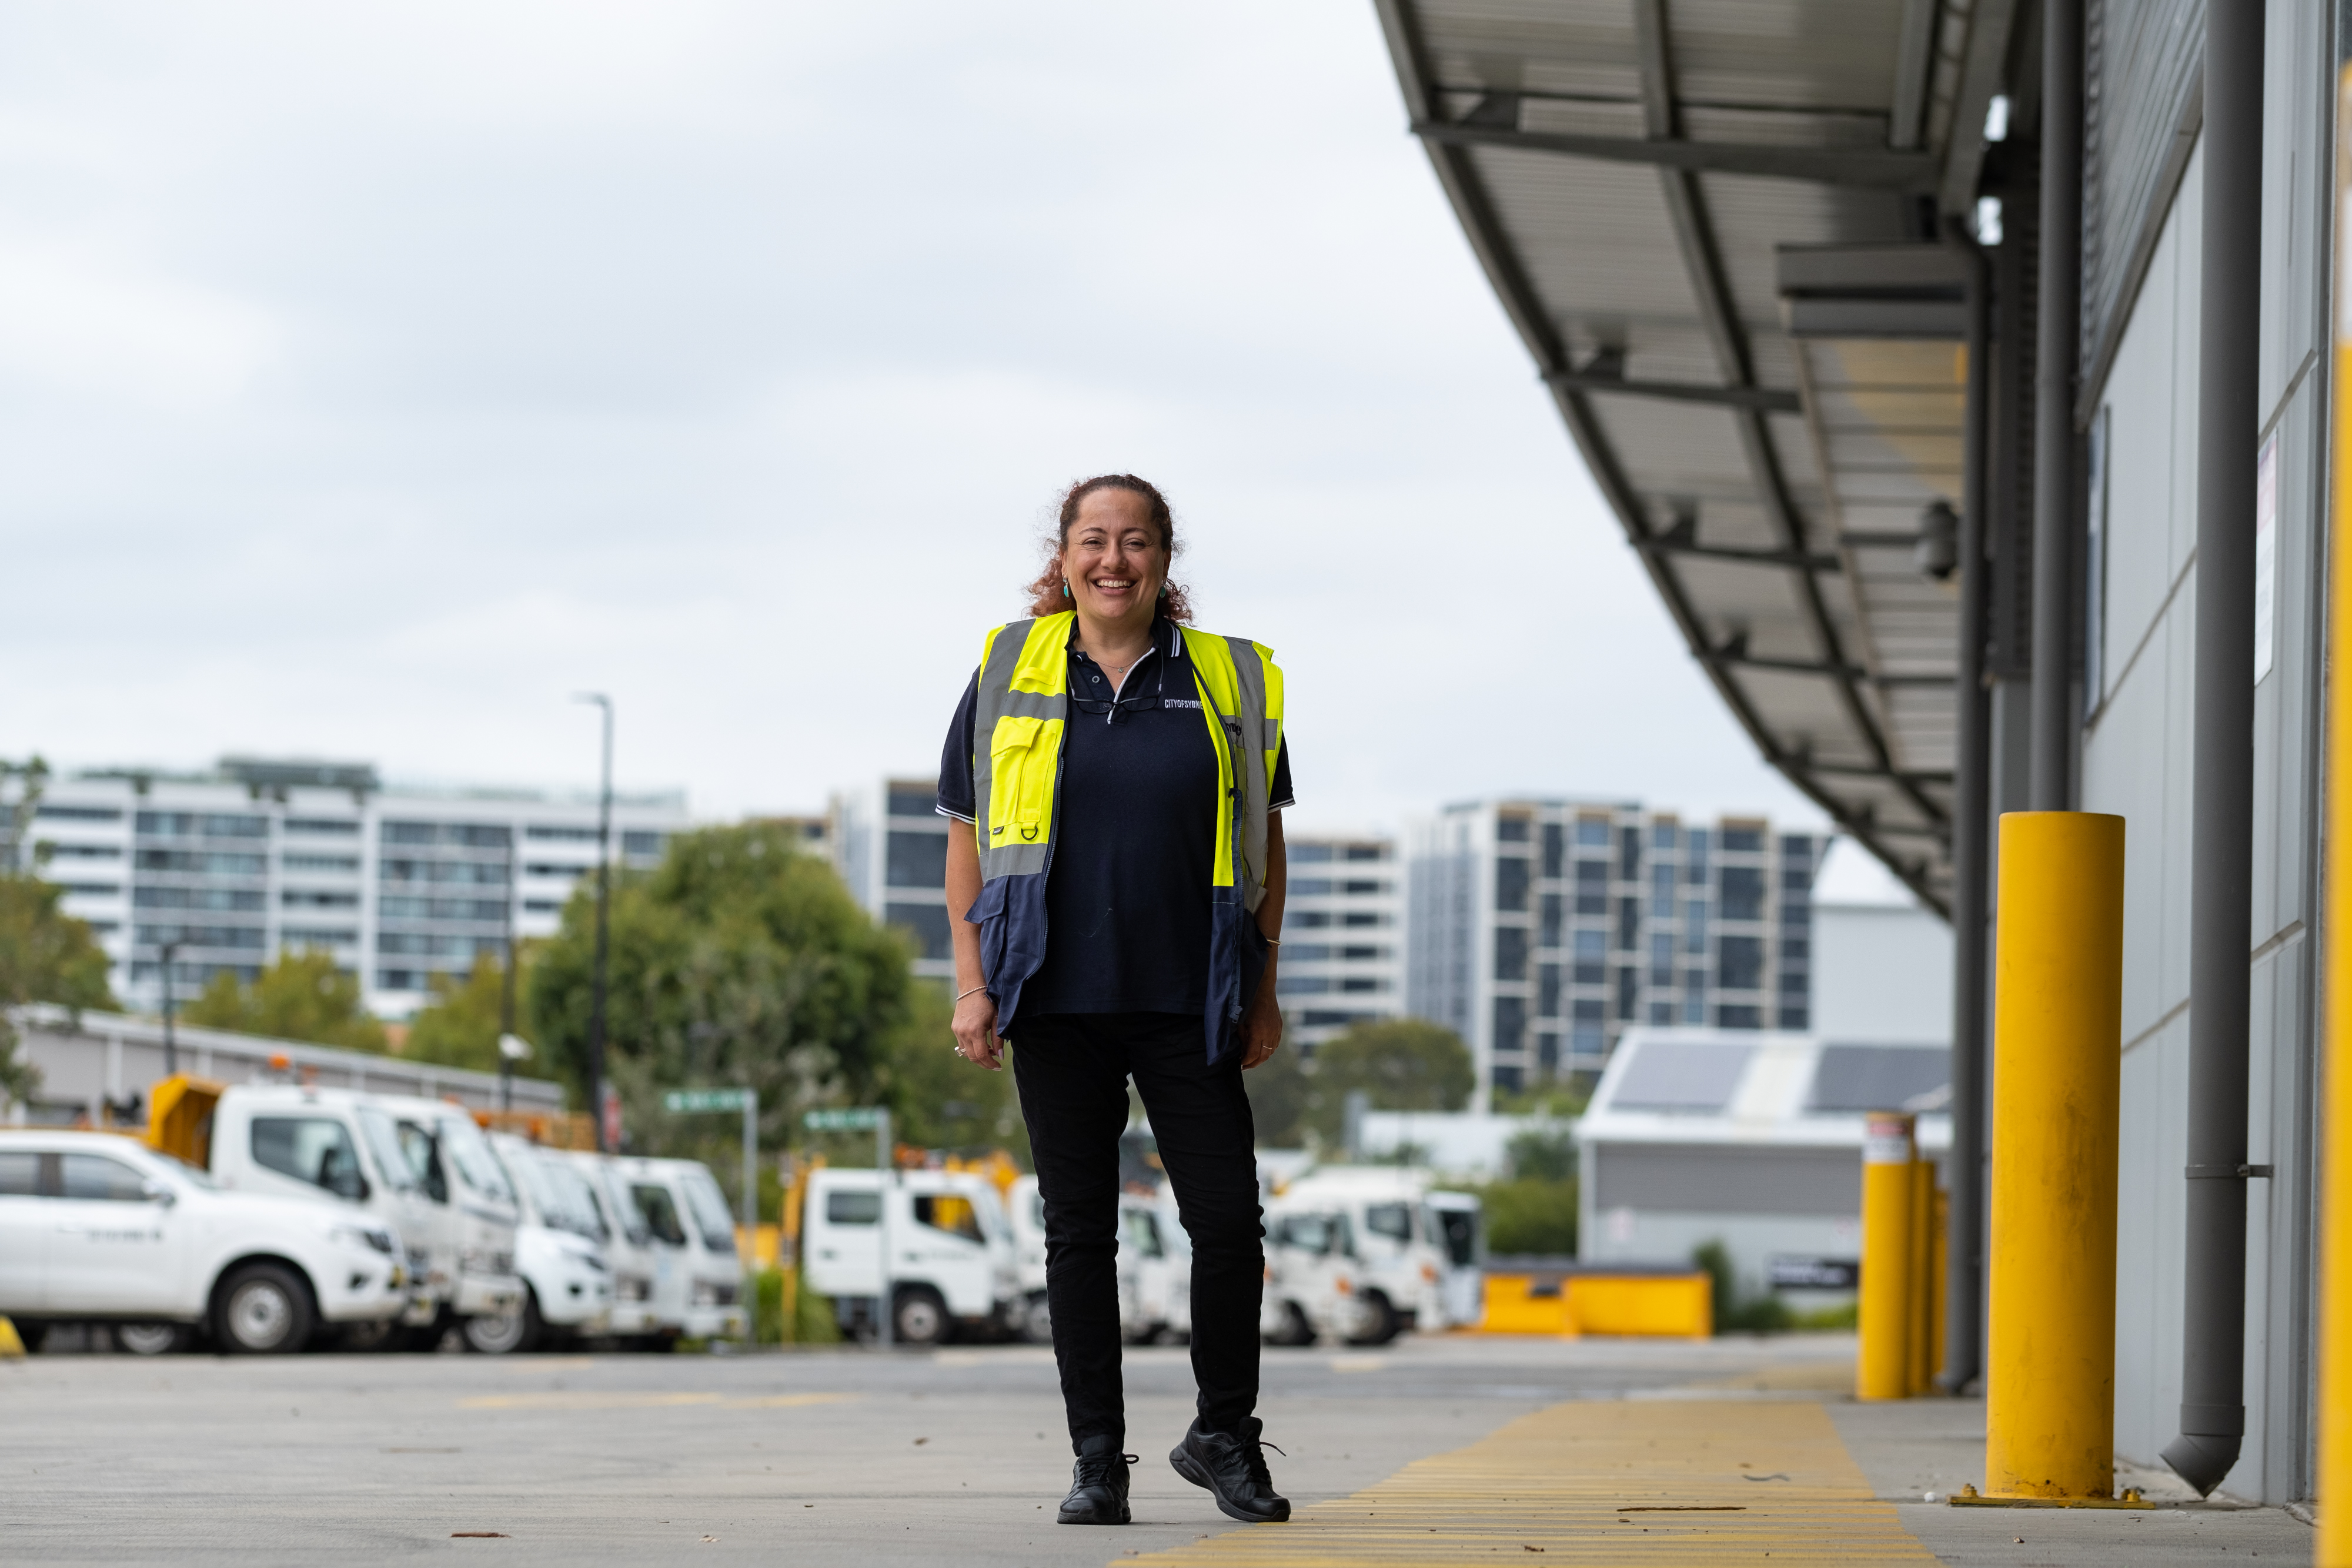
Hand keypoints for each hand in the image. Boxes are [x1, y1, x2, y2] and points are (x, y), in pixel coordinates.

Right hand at [953, 989, 1002, 1070]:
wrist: (972, 988)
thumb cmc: (988, 1002)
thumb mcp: (997, 1020)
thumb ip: (998, 1039)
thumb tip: (1000, 1056)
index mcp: (975, 1031)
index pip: (981, 1055)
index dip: (990, 1064)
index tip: (999, 1066)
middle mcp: (963, 1033)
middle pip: (972, 1057)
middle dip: (984, 1063)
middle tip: (995, 1064)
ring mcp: (957, 1031)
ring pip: (966, 1053)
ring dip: (978, 1056)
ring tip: (990, 1051)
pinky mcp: (955, 1028)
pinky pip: (962, 1044)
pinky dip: (972, 1048)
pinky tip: (981, 1044)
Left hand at [1239, 950, 1280, 1069]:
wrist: (1262, 986)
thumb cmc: (1246, 1001)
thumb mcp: (1239, 1020)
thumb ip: (1241, 1038)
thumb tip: (1241, 1052)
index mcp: (1258, 1030)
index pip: (1252, 1055)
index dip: (1245, 1062)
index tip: (1238, 1065)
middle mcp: (1270, 1032)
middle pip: (1263, 1056)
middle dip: (1253, 1063)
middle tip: (1244, 1066)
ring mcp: (1276, 1029)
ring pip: (1271, 1051)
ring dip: (1261, 1058)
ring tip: (1251, 1059)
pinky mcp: (1279, 1026)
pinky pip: (1275, 1044)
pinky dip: (1268, 1050)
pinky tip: (1260, 1049)